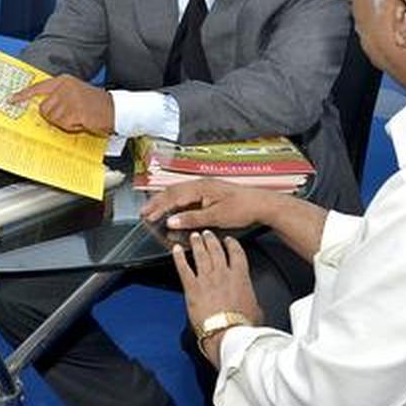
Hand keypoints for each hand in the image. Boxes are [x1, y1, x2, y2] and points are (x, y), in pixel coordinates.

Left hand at [10, 74, 113, 134]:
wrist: (115, 108)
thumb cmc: (94, 103)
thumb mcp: (74, 92)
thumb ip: (57, 97)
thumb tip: (39, 107)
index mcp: (63, 81)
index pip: (38, 87)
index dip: (23, 95)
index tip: (11, 100)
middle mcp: (64, 88)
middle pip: (43, 109)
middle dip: (54, 116)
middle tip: (70, 114)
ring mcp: (69, 99)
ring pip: (52, 118)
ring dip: (64, 122)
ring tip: (78, 116)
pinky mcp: (74, 112)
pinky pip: (64, 125)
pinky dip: (72, 127)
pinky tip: (82, 121)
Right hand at [142, 179, 272, 229]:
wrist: (261, 204)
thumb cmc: (242, 208)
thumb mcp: (216, 217)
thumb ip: (192, 219)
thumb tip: (171, 221)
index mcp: (200, 187)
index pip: (173, 197)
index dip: (159, 208)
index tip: (148, 217)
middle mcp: (201, 184)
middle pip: (172, 192)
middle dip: (157, 202)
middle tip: (144, 212)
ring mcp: (205, 187)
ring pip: (178, 192)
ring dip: (165, 201)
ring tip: (153, 209)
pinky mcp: (209, 192)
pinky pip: (187, 195)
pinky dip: (176, 201)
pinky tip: (173, 208)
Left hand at [171, 231, 262, 363]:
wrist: (228, 333)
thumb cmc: (242, 325)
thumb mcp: (256, 310)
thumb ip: (252, 300)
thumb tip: (253, 304)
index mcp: (240, 277)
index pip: (236, 253)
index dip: (231, 244)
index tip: (228, 240)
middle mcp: (223, 274)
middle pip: (216, 250)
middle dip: (211, 239)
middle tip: (207, 233)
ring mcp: (206, 279)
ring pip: (200, 254)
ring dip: (197, 243)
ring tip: (194, 236)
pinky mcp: (191, 287)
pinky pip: (183, 267)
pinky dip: (179, 257)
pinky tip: (176, 250)